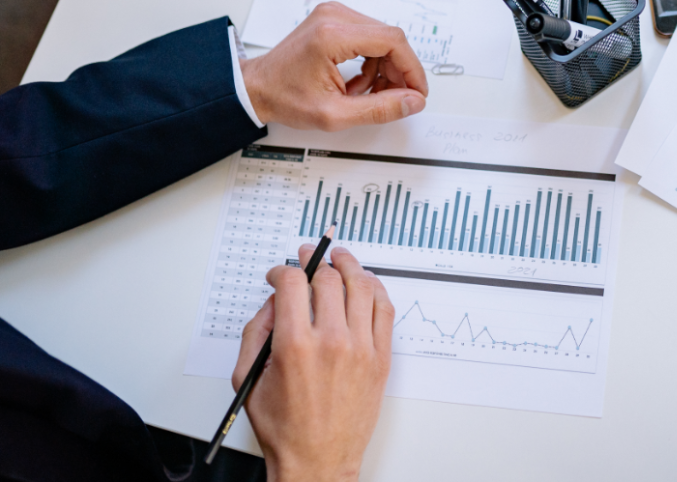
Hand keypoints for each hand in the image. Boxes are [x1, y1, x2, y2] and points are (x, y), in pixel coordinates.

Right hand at [234, 245, 393, 481]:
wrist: (318, 461)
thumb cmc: (285, 428)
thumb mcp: (249, 379)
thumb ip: (255, 332)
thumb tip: (274, 301)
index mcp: (296, 346)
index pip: (293, 284)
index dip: (283, 271)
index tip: (279, 275)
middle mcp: (332, 342)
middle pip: (328, 279)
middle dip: (315, 261)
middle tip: (309, 257)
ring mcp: (361, 349)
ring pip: (361, 286)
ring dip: (349, 265)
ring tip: (340, 258)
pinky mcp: (381, 358)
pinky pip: (385, 309)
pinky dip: (376, 288)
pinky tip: (367, 282)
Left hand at [240, 1, 427, 129]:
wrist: (256, 87)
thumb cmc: (285, 97)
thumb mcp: (335, 114)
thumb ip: (379, 109)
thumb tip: (413, 101)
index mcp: (332, 35)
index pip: (393, 41)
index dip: (412, 68)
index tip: (416, 91)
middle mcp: (334, 16)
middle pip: (390, 38)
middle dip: (397, 71)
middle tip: (393, 98)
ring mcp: (333, 15)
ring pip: (382, 38)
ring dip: (383, 68)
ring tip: (365, 94)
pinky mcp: (333, 20)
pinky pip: (368, 38)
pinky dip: (371, 61)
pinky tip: (357, 82)